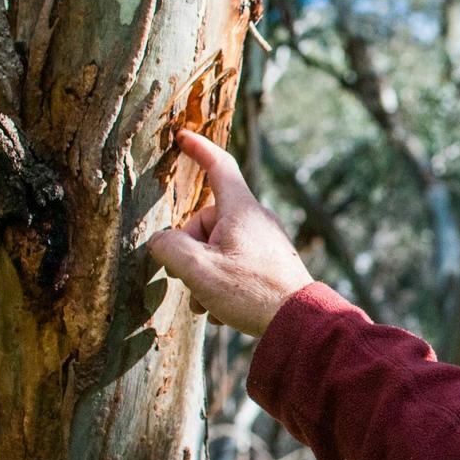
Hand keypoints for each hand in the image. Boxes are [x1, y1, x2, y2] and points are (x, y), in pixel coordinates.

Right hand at [148, 130, 313, 336]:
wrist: (299, 322)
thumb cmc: (250, 292)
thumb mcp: (199, 270)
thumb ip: (169, 249)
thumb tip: (159, 241)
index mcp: (240, 209)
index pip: (218, 166)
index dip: (198, 149)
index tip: (183, 136)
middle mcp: (256, 219)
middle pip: (206, 222)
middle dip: (190, 253)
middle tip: (192, 283)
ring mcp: (266, 241)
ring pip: (218, 248)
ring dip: (204, 276)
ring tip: (210, 305)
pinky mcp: (271, 262)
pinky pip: (236, 264)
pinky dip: (223, 284)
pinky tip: (225, 312)